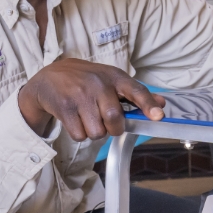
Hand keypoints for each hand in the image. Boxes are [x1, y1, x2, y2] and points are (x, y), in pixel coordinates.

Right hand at [18, 57, 164, 140]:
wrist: (49, 77)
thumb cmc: (86, 81)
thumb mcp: (111, 81)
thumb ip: (136, 94)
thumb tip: (163, 104)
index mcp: (114, 77)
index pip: (135, 90)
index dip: (148, 105)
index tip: (158, 116)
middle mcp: (98, 84)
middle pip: (114, 120)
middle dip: (113, 128)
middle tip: (106, 121)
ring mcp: (79, 95)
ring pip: (97, 132)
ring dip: (95, 132)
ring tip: (88, 118)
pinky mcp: (64, 107)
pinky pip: (80, 135)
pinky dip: (80, 134)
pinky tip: (76, 120)